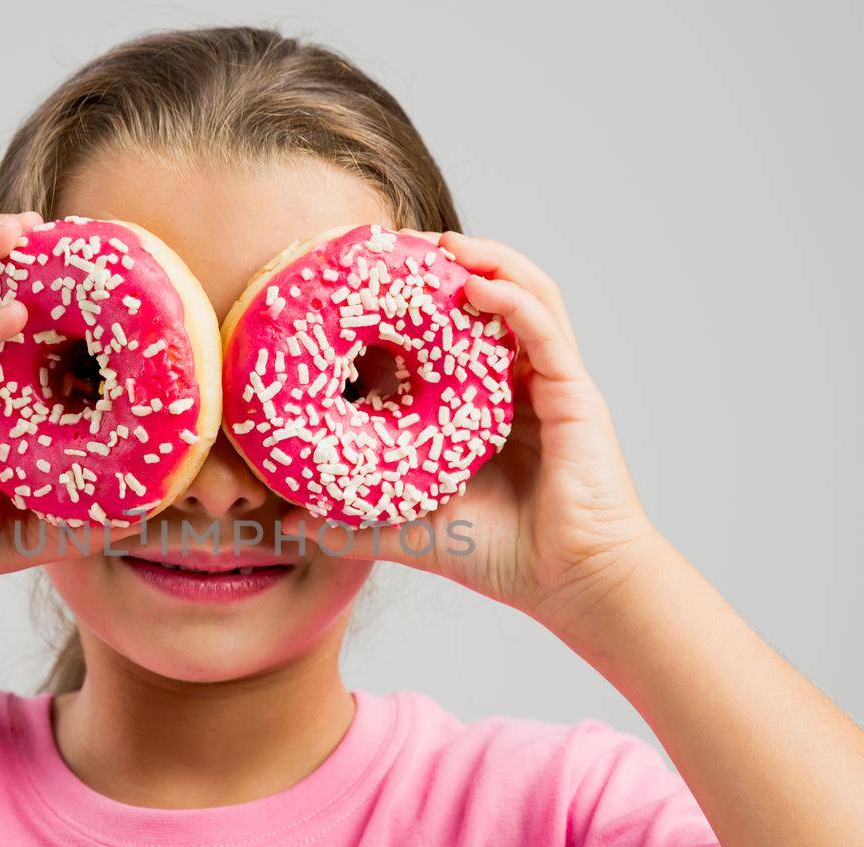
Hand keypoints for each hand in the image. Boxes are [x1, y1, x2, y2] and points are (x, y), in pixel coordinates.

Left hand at [286, 231, 663, 625]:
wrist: (572, 585)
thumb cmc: (505, 557)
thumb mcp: (413, 530)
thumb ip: (355, 523)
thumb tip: (288, 522)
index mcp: (491, 407)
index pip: (456, 337)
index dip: (420, 304)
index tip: (373, 283)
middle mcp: (523, 385)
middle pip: (493, 300)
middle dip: (451, 263)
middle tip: (401, 245)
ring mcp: (553, 384)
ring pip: (526, 296)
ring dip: (487, 261)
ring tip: (443, 243)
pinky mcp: (575, 393)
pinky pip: (544, 328)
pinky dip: (512, 297)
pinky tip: (475, 284)